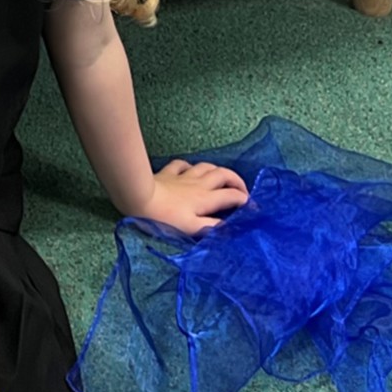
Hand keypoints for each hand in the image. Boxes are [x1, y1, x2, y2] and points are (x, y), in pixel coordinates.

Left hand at [131, 159, 248, 233]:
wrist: (139, 197)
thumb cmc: (165, 217)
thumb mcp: (191, 227)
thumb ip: (212, 227)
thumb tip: (230, 227)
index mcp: (206, 199)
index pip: (231, 195)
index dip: (244, 200)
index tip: (252, 206)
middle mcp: (199, 184)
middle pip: (223, 174)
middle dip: (237, 180)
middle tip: (243, 189)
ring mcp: (184, 175)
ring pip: (206, 166)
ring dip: (218, 170)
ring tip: (223, 178)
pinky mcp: (168, 172)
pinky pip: (183, 164)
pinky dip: (191, 167)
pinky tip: (190, 170)